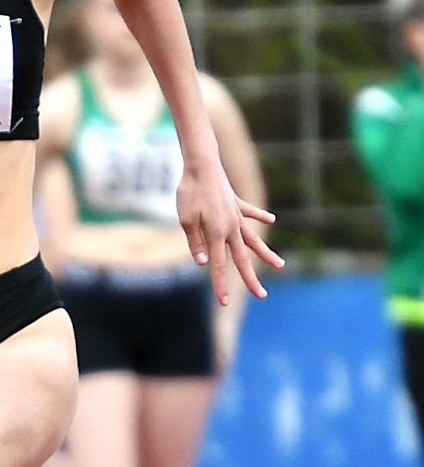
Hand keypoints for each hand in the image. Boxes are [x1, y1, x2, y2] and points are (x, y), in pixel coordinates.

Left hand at [177, 156, 283, 304]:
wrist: (201, 164)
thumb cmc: (189, 191)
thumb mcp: (186, 219)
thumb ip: (195, 242)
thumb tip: (204, 263)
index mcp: (216, 233)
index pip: (217, 266)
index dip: (219, 285)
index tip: (222, 302)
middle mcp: (231, 227)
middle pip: (242, 258)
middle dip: (250, 279)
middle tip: (262, 296)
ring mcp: (236, 215)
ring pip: (253, 239)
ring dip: (265, 253)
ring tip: (280, 265)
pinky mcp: (236, 203)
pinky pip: (250, 212)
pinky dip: (260, 216)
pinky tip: (271, 221)